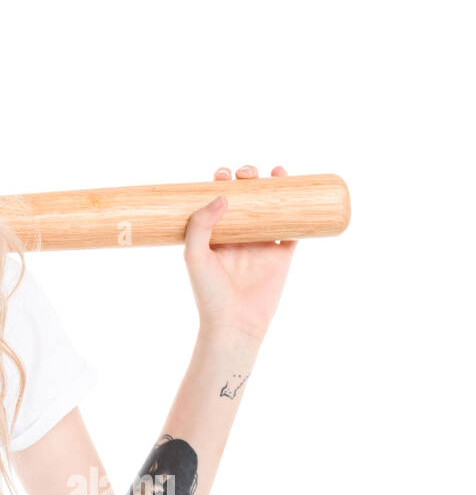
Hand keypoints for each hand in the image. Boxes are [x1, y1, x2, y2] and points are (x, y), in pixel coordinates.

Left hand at [184, 165, 296, 342]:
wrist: (234, 323)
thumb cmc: (208, 293)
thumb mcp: (195, 256)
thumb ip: (201, 225)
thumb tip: (224, 196)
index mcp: (215, 234)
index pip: (218, 201)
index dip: (220, 183)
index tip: (222, 174)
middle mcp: (239, 236)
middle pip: (247, 198)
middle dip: (248, 180)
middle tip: (247, 174)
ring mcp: (262, 244)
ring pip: (272, 207)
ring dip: (275, 187)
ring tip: (275, 171)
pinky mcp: (283, 255)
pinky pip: (295, 228)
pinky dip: (300, 209)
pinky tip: (300, 191)